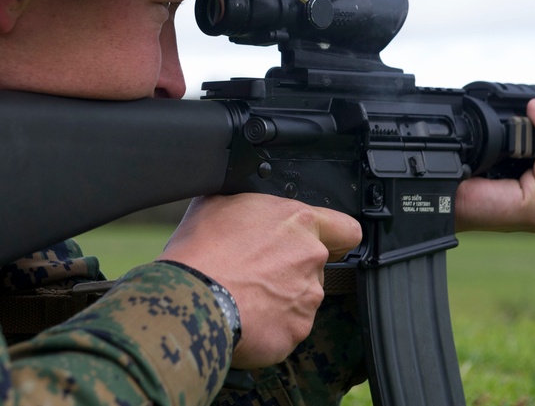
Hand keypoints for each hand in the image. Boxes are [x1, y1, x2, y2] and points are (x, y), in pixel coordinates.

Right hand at [157, 193, 360, 368]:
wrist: (188, 298)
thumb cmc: (200, 250)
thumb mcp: (217, 202)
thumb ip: (248, 203)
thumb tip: (242, 205)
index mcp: (298, 221)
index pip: (346, 229)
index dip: (336, 238)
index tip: (326, 244)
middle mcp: (311, 259)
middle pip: (314, 266)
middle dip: (291, 270)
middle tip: (256, 271)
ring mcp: (307, 299)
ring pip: (300, 299)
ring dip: (280, 299)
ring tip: (243, 296)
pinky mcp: (295, 332)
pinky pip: (286, 329)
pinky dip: (269, 326)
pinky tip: (243, 317)